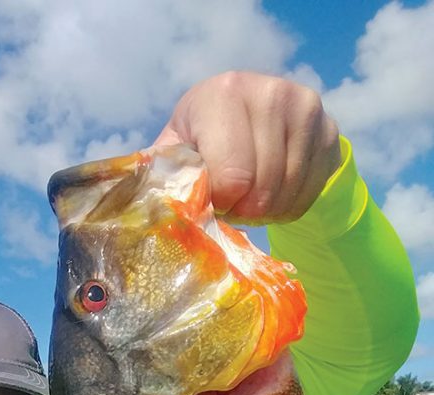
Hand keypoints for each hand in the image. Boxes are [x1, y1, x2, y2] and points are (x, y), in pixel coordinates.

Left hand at [154, 71, 340, 223]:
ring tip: (249, 199)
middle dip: (243, 209)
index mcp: (223, 93)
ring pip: (287, 195)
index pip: (232, 177)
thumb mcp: (177, 149)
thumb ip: (166, 173)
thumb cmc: (202, 139)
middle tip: (231, 204)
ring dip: (265, 212)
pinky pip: (309, 193)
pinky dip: (289, 207)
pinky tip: (273, 194)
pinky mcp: (329, 129)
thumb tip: (153, 207)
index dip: (222, 203)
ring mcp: (305, 108)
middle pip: (262, 189)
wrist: (252, 114)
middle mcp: (269, 93)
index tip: (214, 199)